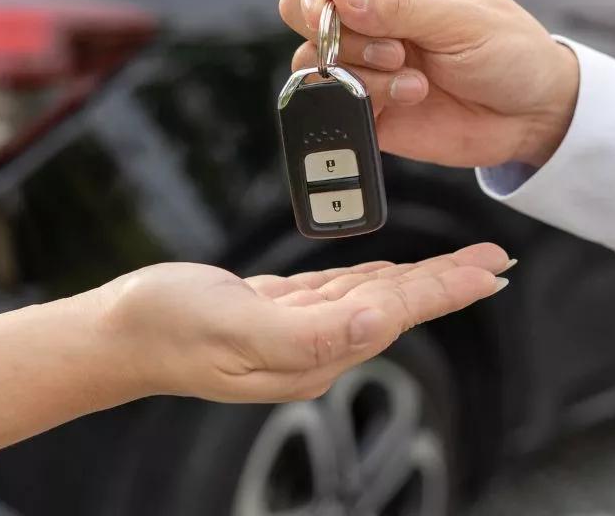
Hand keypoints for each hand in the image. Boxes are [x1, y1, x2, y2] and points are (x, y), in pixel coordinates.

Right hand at [89, 244, 510, 402]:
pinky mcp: (278, 311)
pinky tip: (392, 272)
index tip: (492, 272)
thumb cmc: (167, 329)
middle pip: (397, 305)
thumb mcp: (236, 326)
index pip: (396, 314)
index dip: (446, 289)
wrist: (118, 334)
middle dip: (449, 282)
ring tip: (461, 265)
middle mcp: (314, 347)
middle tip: (496, 261)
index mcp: (312, 353)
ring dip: (420, 277)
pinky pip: (340, 290)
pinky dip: (374, 275)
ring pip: (374, 296)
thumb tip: (378, 324)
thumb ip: (308, 332)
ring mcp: (297, 331)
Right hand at [279, 0, 579, 167]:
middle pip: (299, 2)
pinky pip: (331, 96)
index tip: (324, 2)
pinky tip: (412, 94)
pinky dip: (367, 98)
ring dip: (359, 68)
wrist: (531, 115)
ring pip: (311, 54)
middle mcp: (367, 3)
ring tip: (411, 73)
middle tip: (387, 46)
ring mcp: (362, 52)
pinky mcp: (361, 96)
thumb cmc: (510, 50)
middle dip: (332, 30)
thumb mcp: (460, 19)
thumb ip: (396, 7)